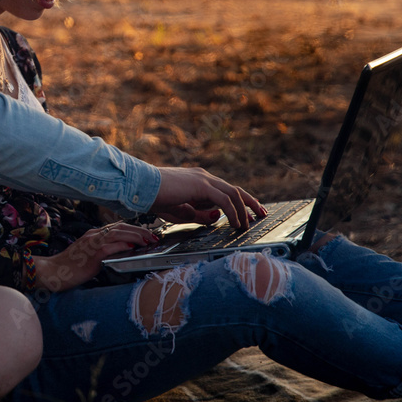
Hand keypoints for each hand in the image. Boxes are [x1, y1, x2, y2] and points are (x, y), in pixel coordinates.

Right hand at [34, 223, 157, 291]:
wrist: (53, 272)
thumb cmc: (70, 267)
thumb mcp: (89, 256)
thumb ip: (103, 251)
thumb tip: (123, 253)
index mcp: (93, 235)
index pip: (118, 227)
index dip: (134, 229)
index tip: (147, 235)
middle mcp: (93, 235)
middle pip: (121, 227)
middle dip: (139, 231)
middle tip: (153, 237)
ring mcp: (91, 243)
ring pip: (117, 234)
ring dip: (135, 236)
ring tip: (147, 241)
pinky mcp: (91, 254)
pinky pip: (109, 246)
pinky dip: (122, 245)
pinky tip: (132, 247)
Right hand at [151, 167, 265, 229]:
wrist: (141, 188)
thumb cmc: (156, 199)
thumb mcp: (181, 212)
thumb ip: (200, 214)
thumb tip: (218, 217)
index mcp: (199, 181)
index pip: (226, 191)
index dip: (240, 202)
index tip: (249, 214)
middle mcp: (204, 177)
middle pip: (235, 190)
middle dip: (250, 203)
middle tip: (260, 215)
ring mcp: (203, 179)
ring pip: (233, 193)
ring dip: (244, 210)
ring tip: (247, 225)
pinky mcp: (201, 185)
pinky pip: (224, 200)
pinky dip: (233, 212)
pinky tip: (235, 223)